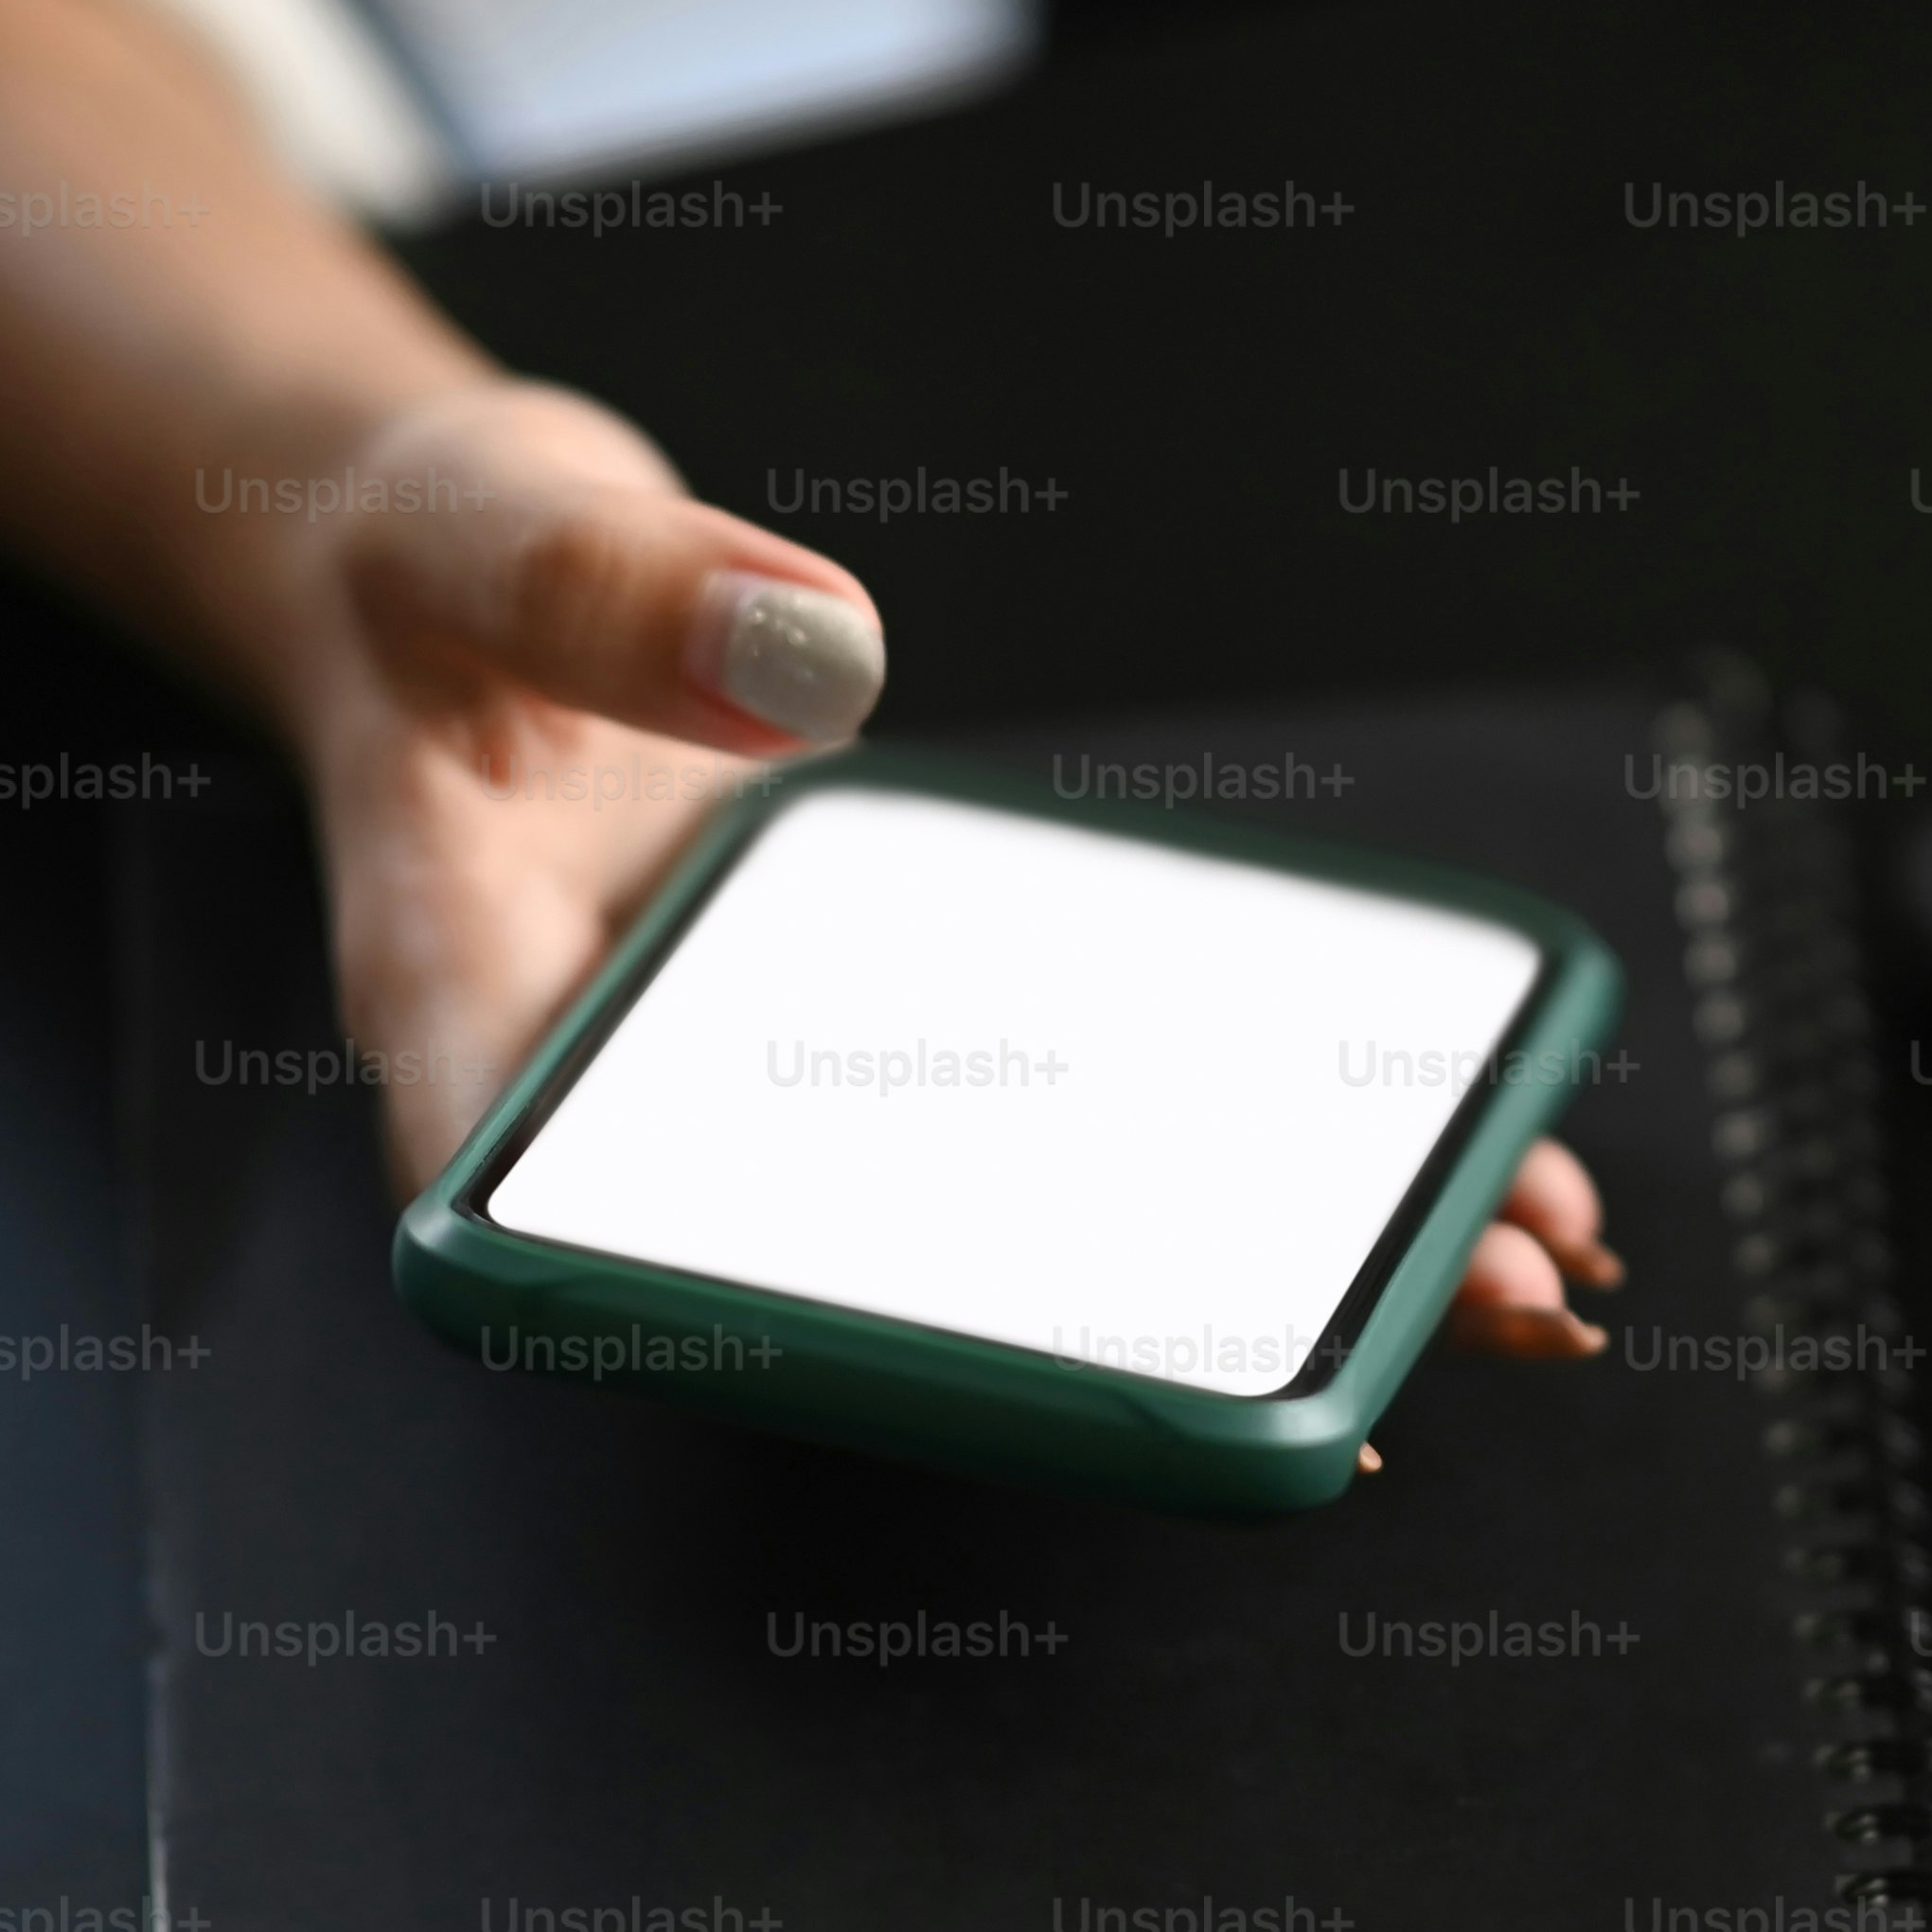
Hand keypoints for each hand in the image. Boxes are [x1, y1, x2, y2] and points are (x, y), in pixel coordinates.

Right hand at [257, 376, 1618, 1359]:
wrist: (472, 577)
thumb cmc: (426, 576)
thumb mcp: (477, 536)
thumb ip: (605, 591)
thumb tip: (810, 655)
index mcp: (498, 1063)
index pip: (634, 1275)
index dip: (848, 1361)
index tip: (1052, 1395)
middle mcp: (665, 1134)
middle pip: (917, 1301)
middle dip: (1159, 1361)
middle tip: (1398, 1387)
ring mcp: (814, 1099)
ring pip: (1057, 1235)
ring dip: (1282, 1266)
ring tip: (1505, 1279)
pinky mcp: (931, 1037)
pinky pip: (1114, 1109)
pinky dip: (1280, 1127)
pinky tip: (1461, 1137)